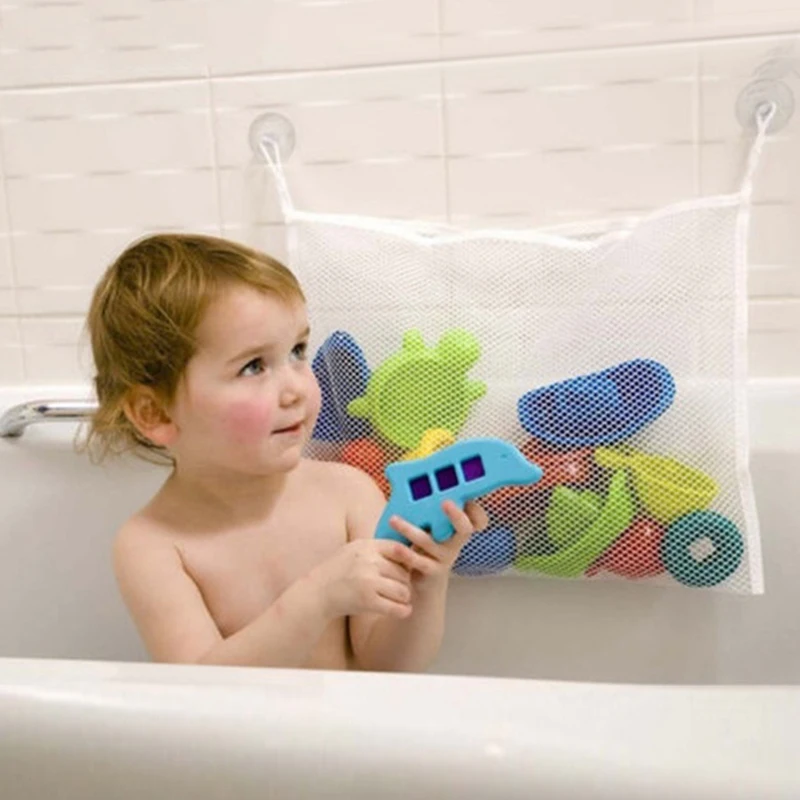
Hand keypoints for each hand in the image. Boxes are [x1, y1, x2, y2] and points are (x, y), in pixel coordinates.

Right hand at [311, 539, 428, 620]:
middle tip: (401, 587)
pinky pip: (396, 608)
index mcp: (367, 546)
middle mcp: (369, 561)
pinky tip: (404, 610)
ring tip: (400, 599)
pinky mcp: (367, 601)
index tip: (405, 569)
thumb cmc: (339, 571)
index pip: (399, 549)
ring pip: (403, 590)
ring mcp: (368, 581)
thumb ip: (377, 548)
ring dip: (404, 597)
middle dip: (405, 582)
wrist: (317, 592)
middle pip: (404, 572)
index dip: (407, 560)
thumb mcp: (355, 550)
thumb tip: (408, 549)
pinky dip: (403, 611)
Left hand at [387, 500, 488, 585]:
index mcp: (457, 527)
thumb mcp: (430, 524)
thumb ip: (425, 504)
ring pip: (432, 542)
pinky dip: (406, 553)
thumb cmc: (425, 543)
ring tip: (394, 519)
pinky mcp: (432, 571)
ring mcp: (446, 557)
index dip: (478, 509)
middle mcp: (456, 541)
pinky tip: (395, 545)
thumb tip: (400, 472)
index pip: (478, 518)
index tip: (470, 497)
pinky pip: (420, 562)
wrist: (424, 579)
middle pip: (465, 528)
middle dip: (457, 515)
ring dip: (411, 529)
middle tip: (445, 502)